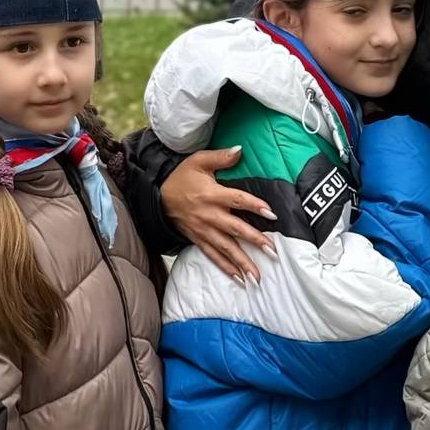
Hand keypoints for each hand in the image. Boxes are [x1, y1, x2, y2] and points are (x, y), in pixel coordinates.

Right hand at [160, 146, 274, 283]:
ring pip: (225, 248)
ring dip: (242, 262)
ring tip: (257, 276)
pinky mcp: (198, 239)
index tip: (271, 213)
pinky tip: (239, 279)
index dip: (254, 205)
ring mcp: (203, 230)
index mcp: (211, 194)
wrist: (157, 197)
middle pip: (235, 229)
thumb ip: (220, 157)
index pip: (237, 200)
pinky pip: (213, 256)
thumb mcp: (198, 161)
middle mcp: (209, 215)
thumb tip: (240, 150)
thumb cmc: (181, 178)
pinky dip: (225, 268)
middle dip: (254, 241)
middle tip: (272, 251)